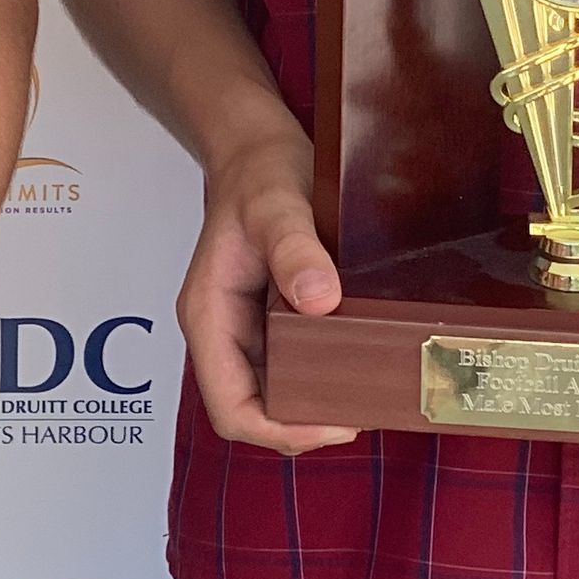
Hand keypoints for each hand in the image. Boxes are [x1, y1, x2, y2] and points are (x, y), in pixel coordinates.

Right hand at [183, 129, 358, 455]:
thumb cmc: (259, 173)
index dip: (281, 430)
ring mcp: (246, 329)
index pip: (231, 408)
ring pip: (275, 398)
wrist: (257, 148)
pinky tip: (359, 365)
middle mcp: (223, 331)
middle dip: (307, 424)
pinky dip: (324, 379)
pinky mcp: (269, 322)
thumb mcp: (277, 205)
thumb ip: (294, 248)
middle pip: (255, 412)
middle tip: (365, 408)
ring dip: (317, 407)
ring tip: (368, 390)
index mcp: (210, 315)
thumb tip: (318, 299)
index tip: (338, 422)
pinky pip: (293, 371)